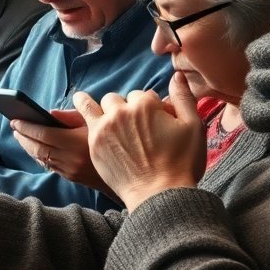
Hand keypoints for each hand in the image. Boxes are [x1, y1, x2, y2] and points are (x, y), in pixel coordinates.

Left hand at [9, 110, 109, 192]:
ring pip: (41, 158)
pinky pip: (49, 165)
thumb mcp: (97, 122)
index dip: (27, 127)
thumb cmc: (114, 139)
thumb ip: (72, 115)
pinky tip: (35, 147)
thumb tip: (49, 113)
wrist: (131, 169)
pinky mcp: (71, 177)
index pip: (43, 134)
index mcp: (76, 143)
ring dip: (28, 146)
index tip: (15, 120)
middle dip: (23, 137)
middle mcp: (70, 159)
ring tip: (20, 135)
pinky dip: (39, 155)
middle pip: (38, 148)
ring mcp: (70, 170)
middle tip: (15, 126)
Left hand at [75, 72, 204, 211]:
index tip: (151, 119)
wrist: (160, 194)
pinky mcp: (94, 144)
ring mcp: (105, 128)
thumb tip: (176, 75)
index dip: (147, 106)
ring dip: (93, 105)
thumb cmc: (181, 162)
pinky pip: (82, 122)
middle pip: (115, 99)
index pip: (141, 95)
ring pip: (93, 105)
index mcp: (146, 105)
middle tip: (129, 123)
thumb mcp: (193, 126)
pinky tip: (76, 115)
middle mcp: (121, 113)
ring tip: (84, 102)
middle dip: (121, 106)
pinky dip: (80, 116)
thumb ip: (184, 97)